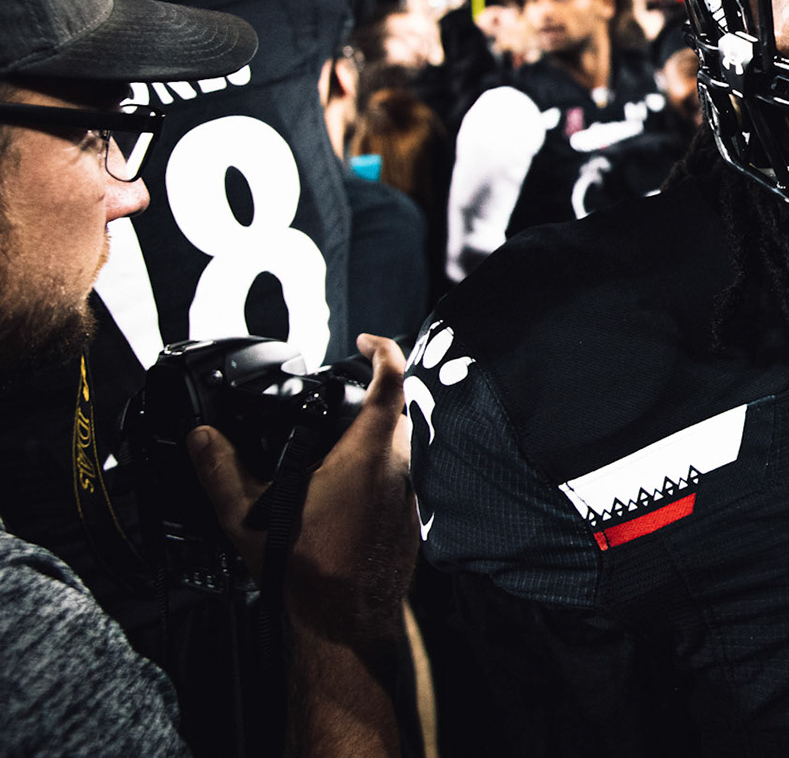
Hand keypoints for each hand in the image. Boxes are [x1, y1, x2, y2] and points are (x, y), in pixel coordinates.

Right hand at [188, 334, 418, 649]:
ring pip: (403, 445)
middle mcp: (399, 467)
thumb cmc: (307, 571)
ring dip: (377, 433)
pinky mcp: (411, 517)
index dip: (383, 350)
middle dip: (376, 392)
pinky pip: (401, 477)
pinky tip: (346, 485)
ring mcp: (410, 493)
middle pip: (400, 409)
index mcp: (368, 454)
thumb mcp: (249, 518)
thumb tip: (201, 438)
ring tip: (338, 436)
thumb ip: (221, 471)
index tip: (364, 341)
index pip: (392, 381)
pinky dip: (378, 469)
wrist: (347, 623)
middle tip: (345, 387)